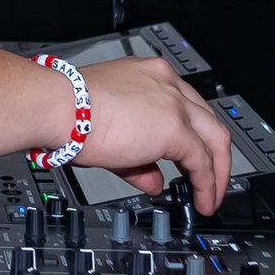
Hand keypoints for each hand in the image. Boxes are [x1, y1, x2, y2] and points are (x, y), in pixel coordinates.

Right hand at [78, 57, 233, 211]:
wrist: (58, 107)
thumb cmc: (67, 110)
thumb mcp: (111, 131)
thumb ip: (139, 158)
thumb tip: (153, 179)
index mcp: (149, 76)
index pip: (184, 106)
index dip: (191, 137)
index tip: (189, 159)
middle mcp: (166, 83)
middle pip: (207, 120)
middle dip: (213, 154)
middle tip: (209, 180)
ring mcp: (173, 103)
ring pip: (214, 138)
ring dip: (216, 171)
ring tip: (210, 195)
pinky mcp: (174, 128)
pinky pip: (202, 161)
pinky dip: (206, 183)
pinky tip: (202, 198)